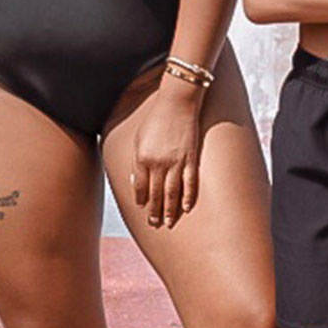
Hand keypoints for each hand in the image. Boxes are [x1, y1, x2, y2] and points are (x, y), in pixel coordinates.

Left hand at [122, 76, 206, 229]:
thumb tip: (136, 183)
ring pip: (172, 192)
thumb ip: (136, 161)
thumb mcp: (138, 139)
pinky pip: (190, 182)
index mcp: (142, 158)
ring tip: (168, 223)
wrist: (177, 103)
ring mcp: (176, 162)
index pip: (141, 187)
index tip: (143, 208)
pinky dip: (188, 197)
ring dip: (169, 210)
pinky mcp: (191, 158)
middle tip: (154, 224)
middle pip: (155, 193)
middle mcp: (158, 163)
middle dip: (154, 211)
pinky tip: (186, 208)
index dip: (142, 200)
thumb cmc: (155, 119)